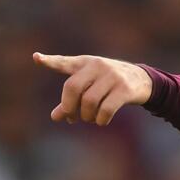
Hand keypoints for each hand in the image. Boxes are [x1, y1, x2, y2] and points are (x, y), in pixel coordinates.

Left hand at [33, 52, 151, 125]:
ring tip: (90, 119)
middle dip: (69, 107)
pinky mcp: (124, 89)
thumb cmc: (110, 84)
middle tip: (72, 118)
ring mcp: (112, 76)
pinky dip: (100, 120)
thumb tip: (55, 117)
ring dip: (86, 116)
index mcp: (86, 63)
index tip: (37, 58)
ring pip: (89, 102)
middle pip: (72, 88)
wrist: (143, 80)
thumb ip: (71, 101)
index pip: (65, 62)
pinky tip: (101, 121)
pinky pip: (106, 109)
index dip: (50, 62)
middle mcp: (98, 66)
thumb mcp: (91, 87)